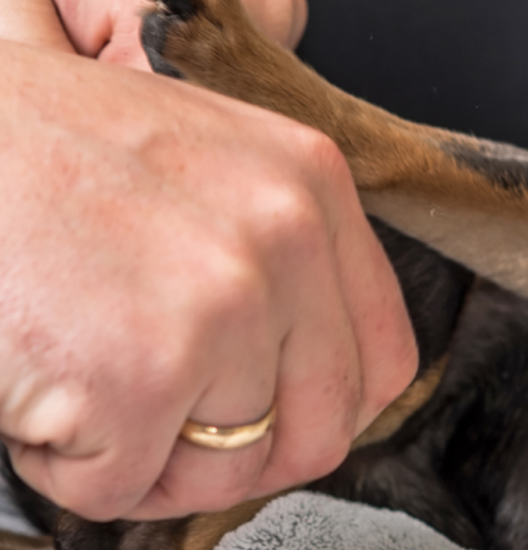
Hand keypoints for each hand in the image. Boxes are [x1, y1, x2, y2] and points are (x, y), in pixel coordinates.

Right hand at [0, 0, 417, 521]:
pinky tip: (42, 389)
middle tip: (168, 425)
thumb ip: (277, 251)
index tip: (275, 417)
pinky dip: (71, 464)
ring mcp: (220, 306)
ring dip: (147, 456)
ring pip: (224, 470)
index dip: (326, 410)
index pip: (382, 356)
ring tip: (87, 377)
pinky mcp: (140, 372)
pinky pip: (124, 486)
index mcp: (311, 183)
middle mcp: (285, 239)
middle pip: (319, 429)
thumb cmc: (37, 148)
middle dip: (240, 453)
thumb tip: (307, 361)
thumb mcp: (201, 160)